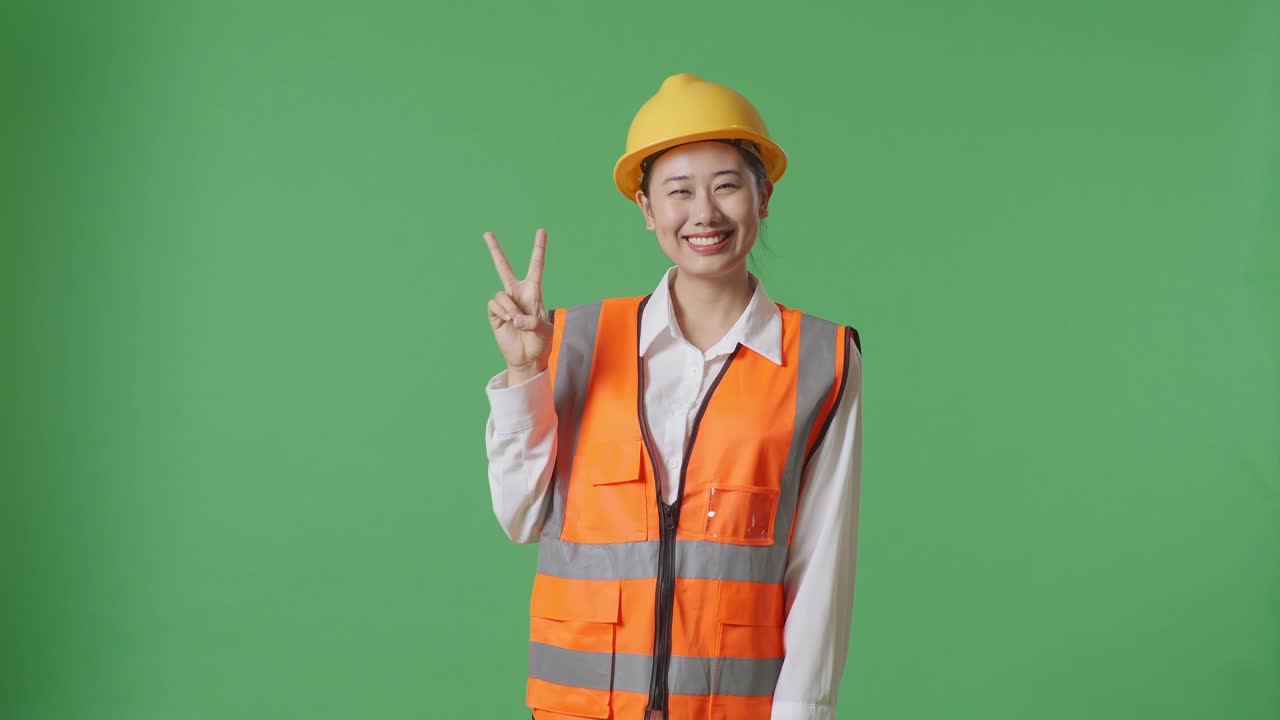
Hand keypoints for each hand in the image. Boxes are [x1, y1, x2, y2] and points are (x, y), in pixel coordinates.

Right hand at [484, 228, 552, 384]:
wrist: (527, 359)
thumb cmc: (541, 343)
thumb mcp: (545, 332)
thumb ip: (533, 323)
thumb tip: (515, 319)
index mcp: (534, 292)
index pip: (536, 266)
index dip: (538, 248)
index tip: (541, 231)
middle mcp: (518, 294)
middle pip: (503, 267)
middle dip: (495, 251)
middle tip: (487, 233)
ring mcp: (505, 304)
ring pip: (501, 295)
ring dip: (510, 309)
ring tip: (517, 322)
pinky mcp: (495, 314)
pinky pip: (494, 305)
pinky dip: (503, 313)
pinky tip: (509, 322)